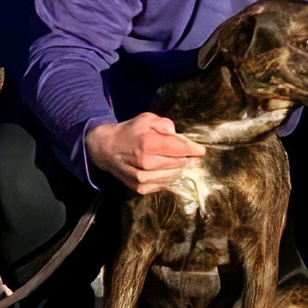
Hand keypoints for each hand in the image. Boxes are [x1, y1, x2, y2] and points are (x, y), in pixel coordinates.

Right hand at [85, 112, 205, 193]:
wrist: (106, 150)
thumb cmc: (129, 132)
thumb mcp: (145, 119)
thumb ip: (163, 123)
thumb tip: (176, 134)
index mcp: (148, 144)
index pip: (180, 149)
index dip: (194, 149)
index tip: (200, 150)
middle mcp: (146, 163)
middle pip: (180, 163)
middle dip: (185, 157)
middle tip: (182, 151)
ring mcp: (142, 178)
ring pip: (174, 175)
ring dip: (177, 167)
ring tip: (172, 159)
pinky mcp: (140, 188)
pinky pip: (165, 184)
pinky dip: (168, 176)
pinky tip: (162, 168)